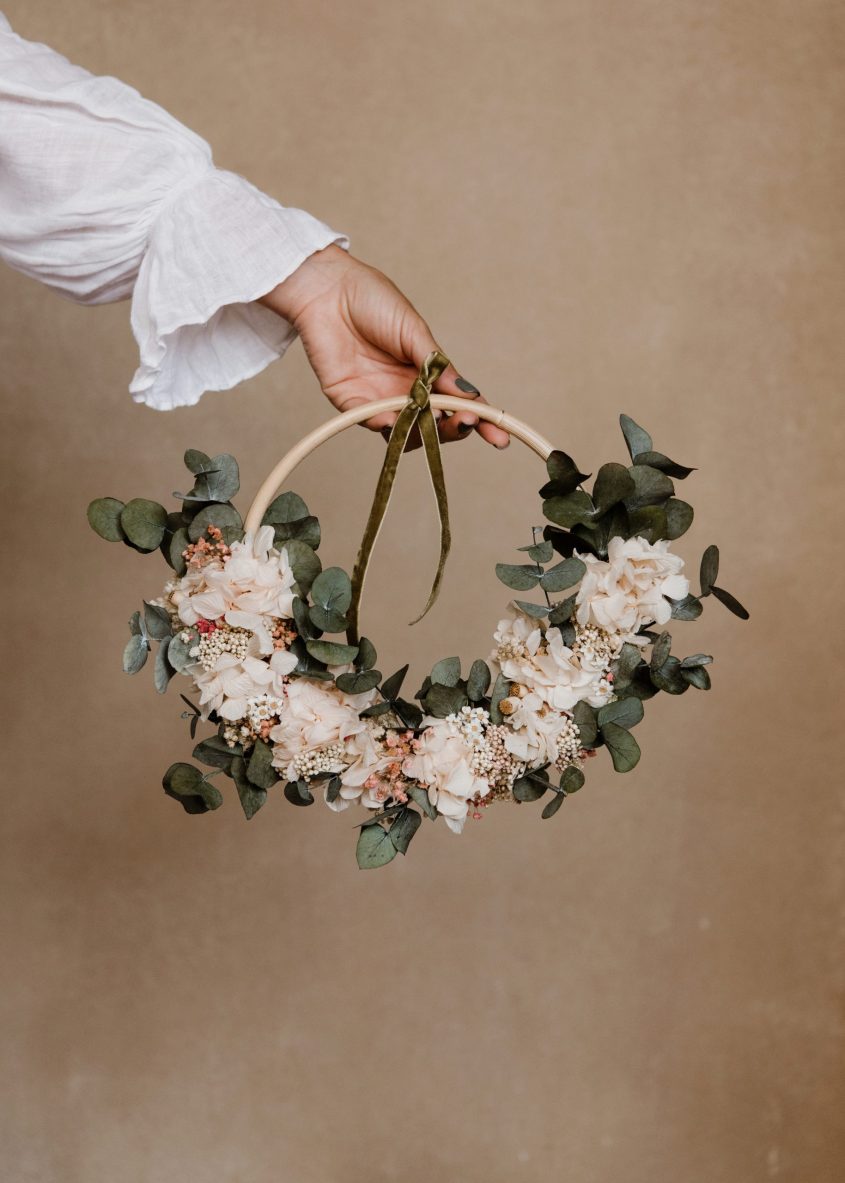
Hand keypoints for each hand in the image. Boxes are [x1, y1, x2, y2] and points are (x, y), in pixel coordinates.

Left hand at [259, 245, 509, 448]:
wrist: (329, 290)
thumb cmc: (374, 302)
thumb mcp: (414, 332)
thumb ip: (438, 366)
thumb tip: (469, 394)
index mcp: (426, 373)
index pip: (457, 403)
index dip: (479, 420)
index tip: (499, 436)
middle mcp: (405, 392)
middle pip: (435, 425)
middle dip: (454, 428)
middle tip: (465, 422)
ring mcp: (378, 400)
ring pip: (406, 434)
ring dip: (423, 432)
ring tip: (433, 419)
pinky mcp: (351, 402)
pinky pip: (371, 423)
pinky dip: (385, 426)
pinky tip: (393, 420)